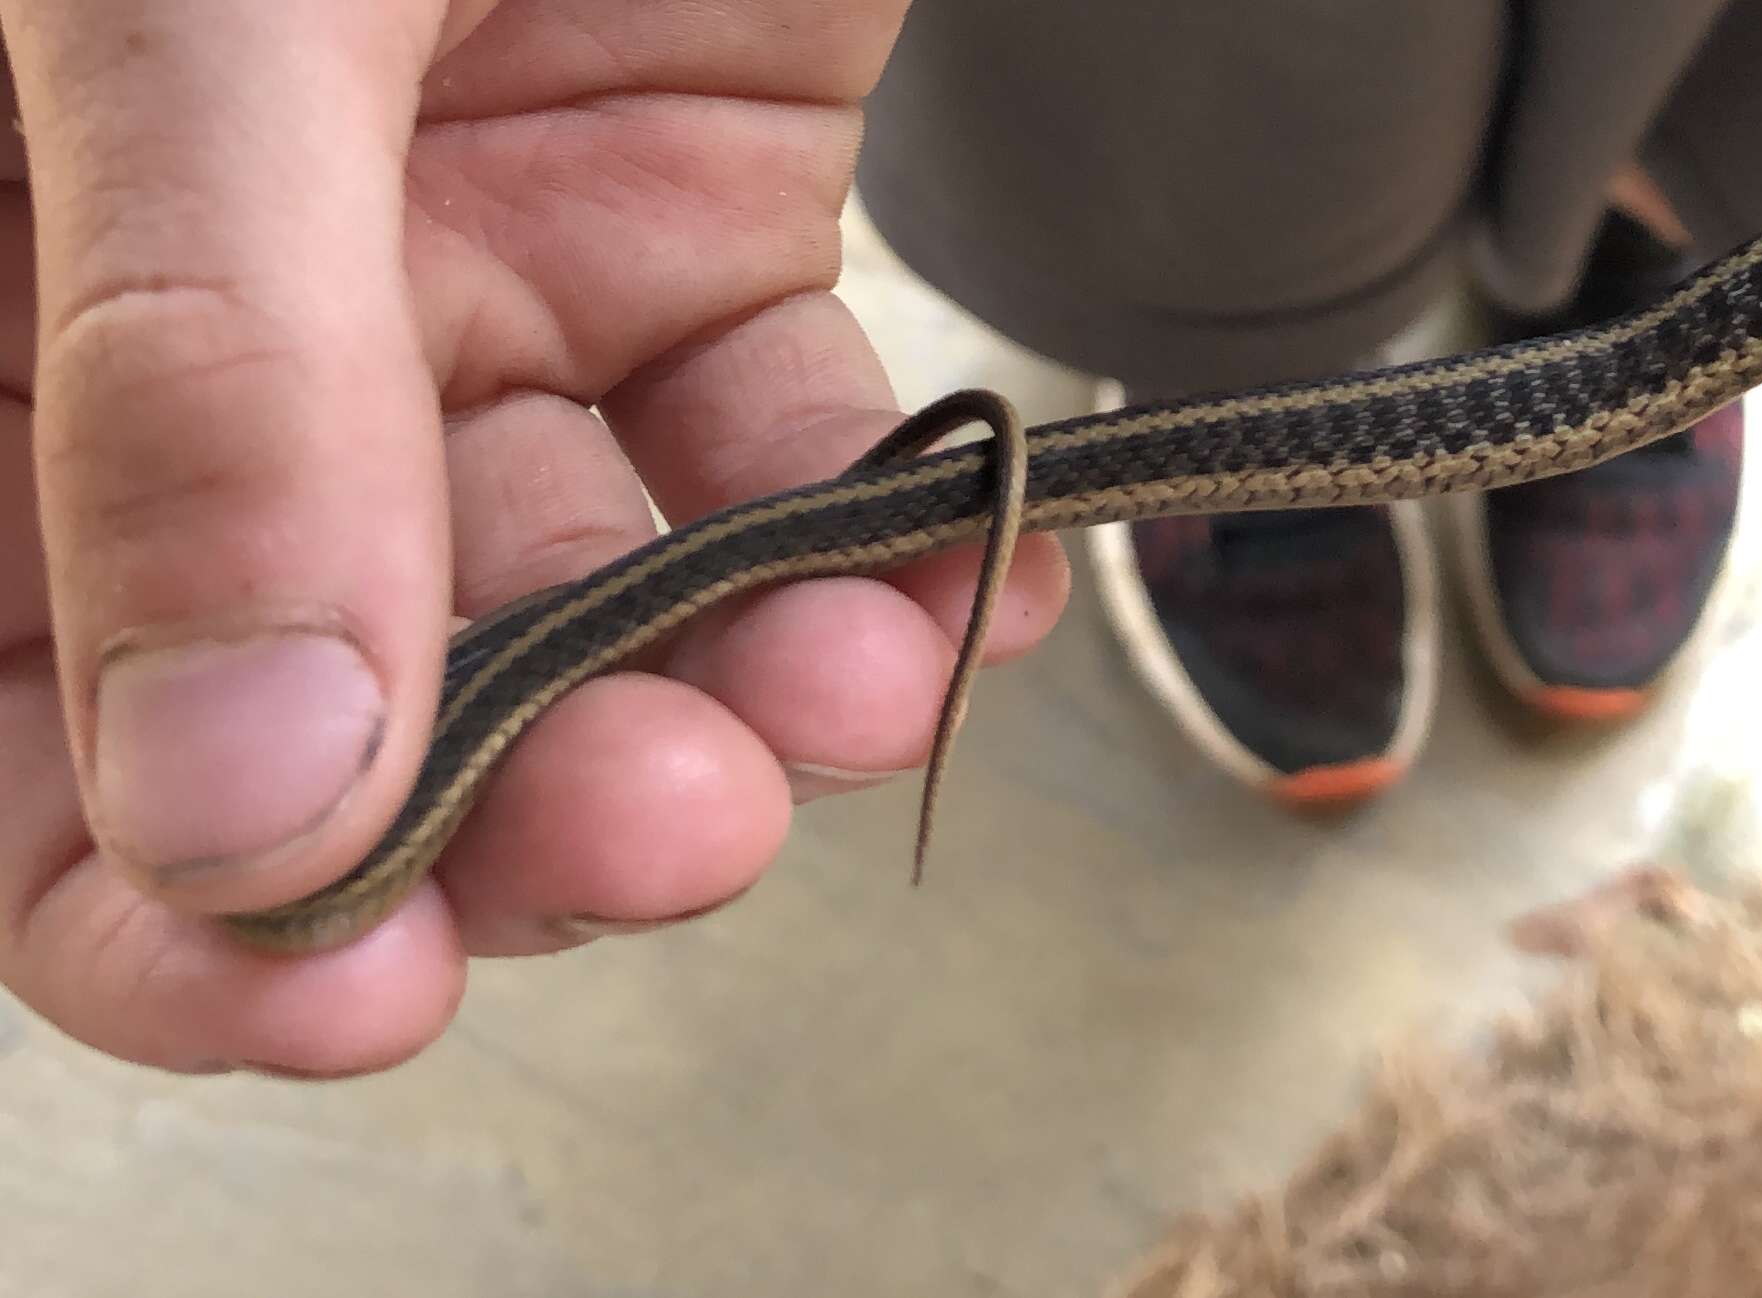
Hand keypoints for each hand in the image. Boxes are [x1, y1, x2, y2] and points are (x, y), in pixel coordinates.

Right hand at [0, 1, 1067, 1075]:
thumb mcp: (211, 19)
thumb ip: (212, 381)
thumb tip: (245, 790)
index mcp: (9, 298)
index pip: (24, 707)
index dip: (172, 907)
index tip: (356, 991)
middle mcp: (237, 324)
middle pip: (350, 700)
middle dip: (527, 811)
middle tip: (678, 815)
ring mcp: (470, 272)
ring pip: (595, 599)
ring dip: (737, 693)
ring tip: (854, 684)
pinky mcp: (693, 213)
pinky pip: (787, 448)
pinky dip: (886, 549)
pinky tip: (961, 586)